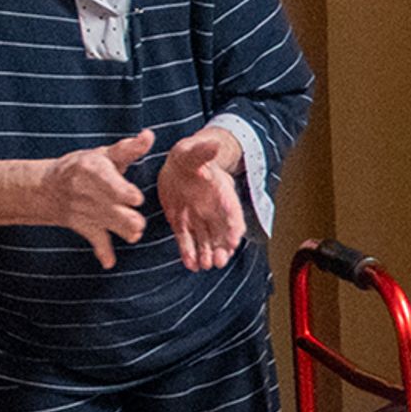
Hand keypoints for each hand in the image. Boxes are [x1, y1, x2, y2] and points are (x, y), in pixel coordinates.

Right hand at [41, 132, 155, 268]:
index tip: (135, 199)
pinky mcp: (85, 227)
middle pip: (113, 209)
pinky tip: (109, 262)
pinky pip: (96, 241)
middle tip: (138, 221)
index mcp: (93, 170)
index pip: (109, 184)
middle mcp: (87, 192)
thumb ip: (129, 148)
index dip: (124, 193)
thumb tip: (149, 135)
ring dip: (125, 232)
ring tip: (134, 232)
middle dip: (129, 218)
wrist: (48, 187)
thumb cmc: (84, 166)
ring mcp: (85, 211)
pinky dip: (103, 253)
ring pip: (110, 226)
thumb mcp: (104, 154)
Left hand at [160, 125, 250, 271]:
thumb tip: (213, 145)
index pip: (232, 212)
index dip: (234, 227)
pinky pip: (186, 240)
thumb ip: (203, 152)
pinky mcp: (182, 223)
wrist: (176, 164)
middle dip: (221, 248)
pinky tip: (189, 265)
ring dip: (206, 254)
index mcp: (220, 192)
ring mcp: (198, 218)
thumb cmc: (188, 155)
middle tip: (219, 262)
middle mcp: (212, 209)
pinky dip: (188, 253)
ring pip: (205, 240)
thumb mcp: (193, 152)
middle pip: (221, 232)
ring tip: (204, 266)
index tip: (233, 241)